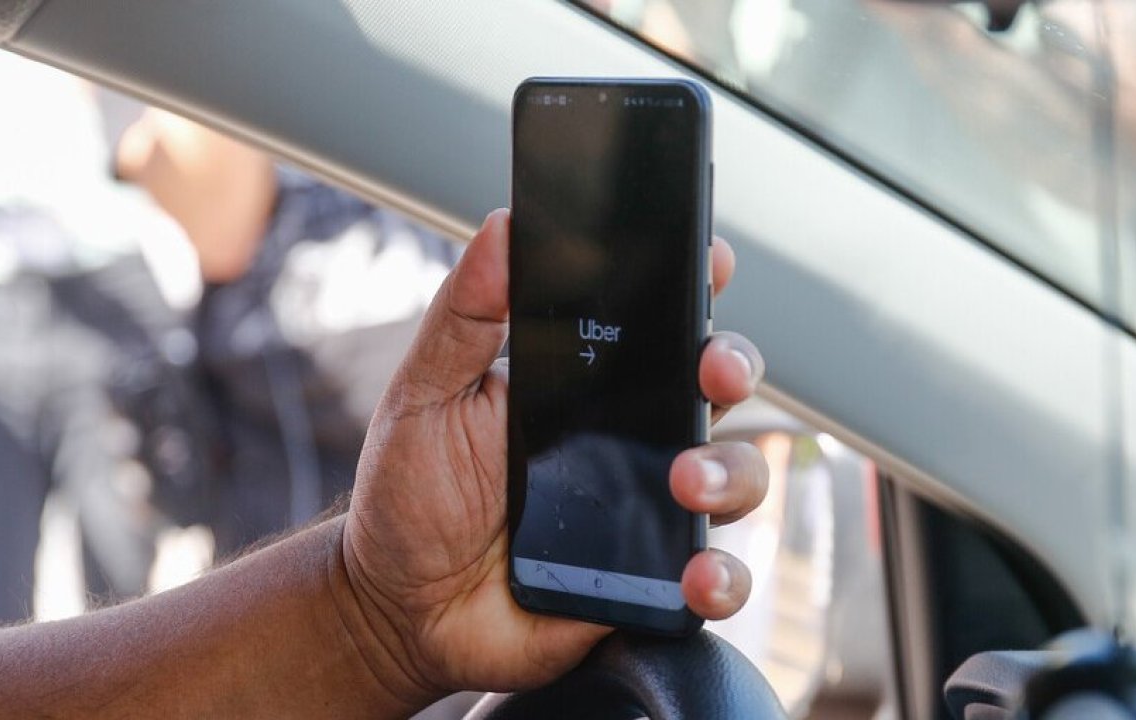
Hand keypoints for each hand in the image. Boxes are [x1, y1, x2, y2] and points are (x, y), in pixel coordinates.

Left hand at [341, 209, 767, 707]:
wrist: (398, 608)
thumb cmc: (411, 495)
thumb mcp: (425, 395)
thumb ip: (465, 317)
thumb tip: (500, 227)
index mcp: (585, 384)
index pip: (655, 321)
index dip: (696, 284)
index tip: (709, 257)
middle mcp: (632, 438)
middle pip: (716, 387)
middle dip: (732, 367)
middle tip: (710, 372)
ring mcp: (648, 509)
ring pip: (737, 476)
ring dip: (730, 472)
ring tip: (684, 484)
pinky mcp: (651, 582)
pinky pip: (715, 576)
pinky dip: (722, 577)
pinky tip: (695, 576)